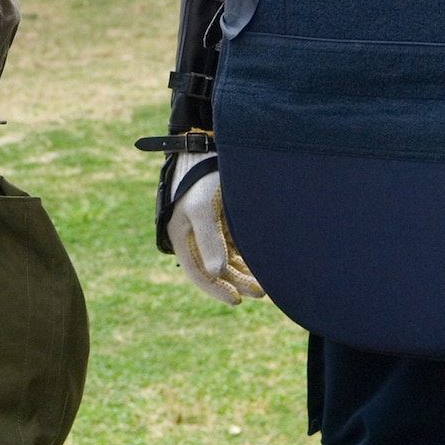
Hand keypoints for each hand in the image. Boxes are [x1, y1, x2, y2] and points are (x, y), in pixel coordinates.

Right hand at [168, 153, 263, 305]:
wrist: (208, 145)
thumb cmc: (201, 176)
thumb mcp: (203, 208)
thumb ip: (210, 240)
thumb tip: (216, 273)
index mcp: (180, 235)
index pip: (197, 273)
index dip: (215, 289)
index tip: (237, 300)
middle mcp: (192, 234)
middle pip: (214, 269)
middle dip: (236, 281)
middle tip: (260, 292)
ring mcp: (208, 226)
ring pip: (226, 258)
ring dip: (243, 271)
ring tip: (264, 283)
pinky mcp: (221, 217)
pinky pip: (233, 245)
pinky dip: (245, 256)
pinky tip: (260, 263)